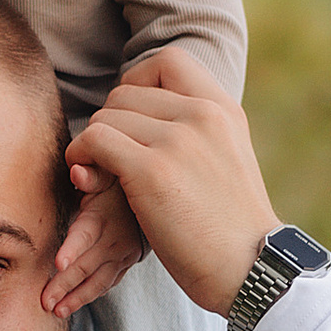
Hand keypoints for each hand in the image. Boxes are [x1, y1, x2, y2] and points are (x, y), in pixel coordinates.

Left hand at [44, 175, 144, 320]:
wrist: (153, 196)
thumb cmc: (118, 182)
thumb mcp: (107, 173)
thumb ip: (90, 175)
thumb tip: (77, 171)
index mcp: (103, 216)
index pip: (86, 234)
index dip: (73, 249)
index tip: (58, 265)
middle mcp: (115, 239)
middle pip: (86, 266)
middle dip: (64, 285)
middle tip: (44, 302)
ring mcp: (122, 255)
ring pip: (98, 281)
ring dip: (76, 298)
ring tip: (57, 311)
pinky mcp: (125, 264)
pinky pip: (106, 284)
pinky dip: (89, 296)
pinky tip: (71, 306)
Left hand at [49, 50, 216, 314]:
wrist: (249, 269)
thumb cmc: (230, 227)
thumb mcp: (227, 159)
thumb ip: (197, 130)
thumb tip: (143, 115)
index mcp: (223, 109)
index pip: (167, 61)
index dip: (137, 83)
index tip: (132, 121)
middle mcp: (202, 115)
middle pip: (125, 93)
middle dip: (109, 125)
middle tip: (112, 161)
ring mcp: (177, 140)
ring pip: (105, 117)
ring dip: (92, 146)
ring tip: (102, 178)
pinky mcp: (150, 171)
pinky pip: (94, 141)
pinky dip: (81, 158)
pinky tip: (90, 181)